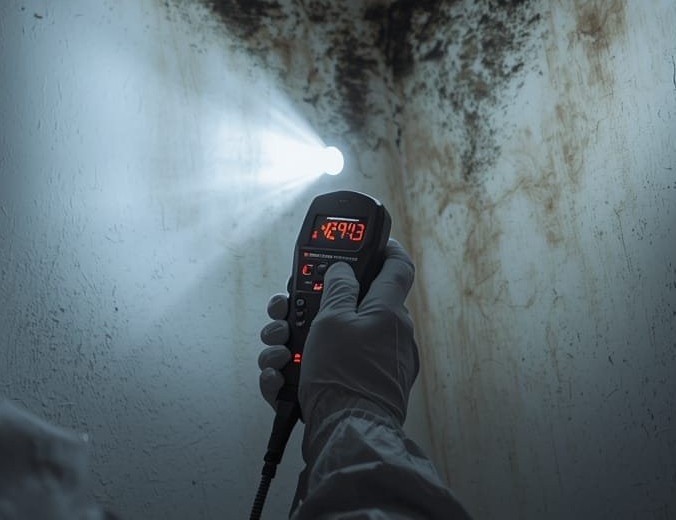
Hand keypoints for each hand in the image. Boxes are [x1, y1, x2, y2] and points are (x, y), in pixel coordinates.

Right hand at [257, 239, 420, 423]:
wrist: (347, 434)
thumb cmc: (344, 376)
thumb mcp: (332, 320)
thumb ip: (336, 288)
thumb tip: (342, 270)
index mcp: (387, 313)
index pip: (396, 268)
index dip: (383, 249)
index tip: (370, 241)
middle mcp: (385, 337)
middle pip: (345, 305)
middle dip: (307, 307)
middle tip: (285, 312)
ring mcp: (371, 364)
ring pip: (327, 338)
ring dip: (293, 341)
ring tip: (279, 352)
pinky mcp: (354, 389)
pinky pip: (324, 369)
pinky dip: (297, 371)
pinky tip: (280, 377)